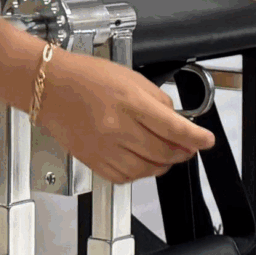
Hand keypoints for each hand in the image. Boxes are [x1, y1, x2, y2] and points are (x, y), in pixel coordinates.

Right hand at [36, 52, 213, 183]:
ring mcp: (103, 147)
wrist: (48, 87)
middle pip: (163, 152)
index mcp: (130, 102)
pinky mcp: (92, 160)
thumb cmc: (86, 77)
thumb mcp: (131, 78)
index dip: (196, 138)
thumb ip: (158, 101)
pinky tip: (142, 162)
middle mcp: (117, 128)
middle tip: (188, 148)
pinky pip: (123, 177)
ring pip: (146, 169)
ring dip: (163, 165)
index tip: (207, 141)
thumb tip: (176, 120)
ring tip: (167, 154)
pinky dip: (139, 173)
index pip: (174, 128)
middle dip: (183, 152)